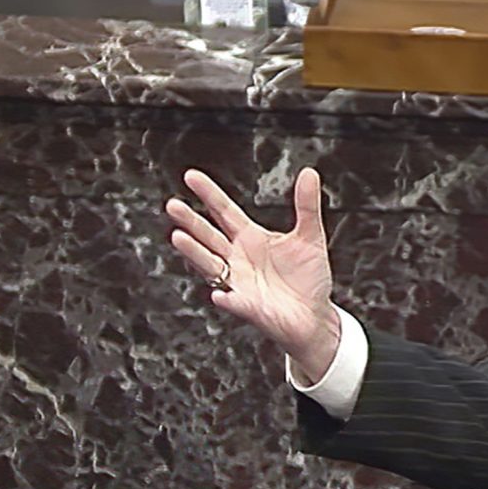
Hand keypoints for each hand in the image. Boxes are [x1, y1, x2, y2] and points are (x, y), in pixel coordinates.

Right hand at [166, 167, 340, 380]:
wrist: (314, 315)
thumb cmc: (308, 278)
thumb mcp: (310, 237)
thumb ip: (307, 207)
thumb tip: (310, 173)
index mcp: (250, 238)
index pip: (224, 211)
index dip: (209, 194)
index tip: (191, 176)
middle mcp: (237, 258)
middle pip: (208, 235)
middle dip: (190, 221)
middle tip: (173, 205)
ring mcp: (238, 282)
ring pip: (210, 265)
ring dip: (194, 252)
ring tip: (178, 237)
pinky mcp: (247, 307)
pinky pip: (233, 302)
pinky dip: (226, 298)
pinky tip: (219, 294)